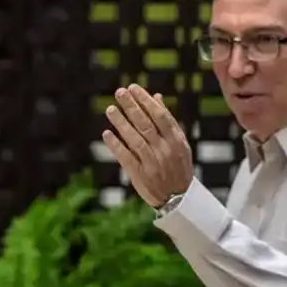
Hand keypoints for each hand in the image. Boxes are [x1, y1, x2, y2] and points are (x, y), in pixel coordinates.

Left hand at [102, 84, 193, 207]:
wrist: (178, 199)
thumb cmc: (177, 166)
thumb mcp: (179, 143)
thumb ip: (167, 121)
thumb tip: (156, 97)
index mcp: (176, 140)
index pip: (160, 116)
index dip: (146, 101)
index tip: (133, 88)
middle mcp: (165, 150)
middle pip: (146, 124)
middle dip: (132, 107)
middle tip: (119, 93)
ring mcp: (152, 163)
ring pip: (135, 139)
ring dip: (121, 123)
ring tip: (110, 109)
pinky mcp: (140, 175)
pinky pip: (126, 157)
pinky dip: (116, 145)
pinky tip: (107, 134)